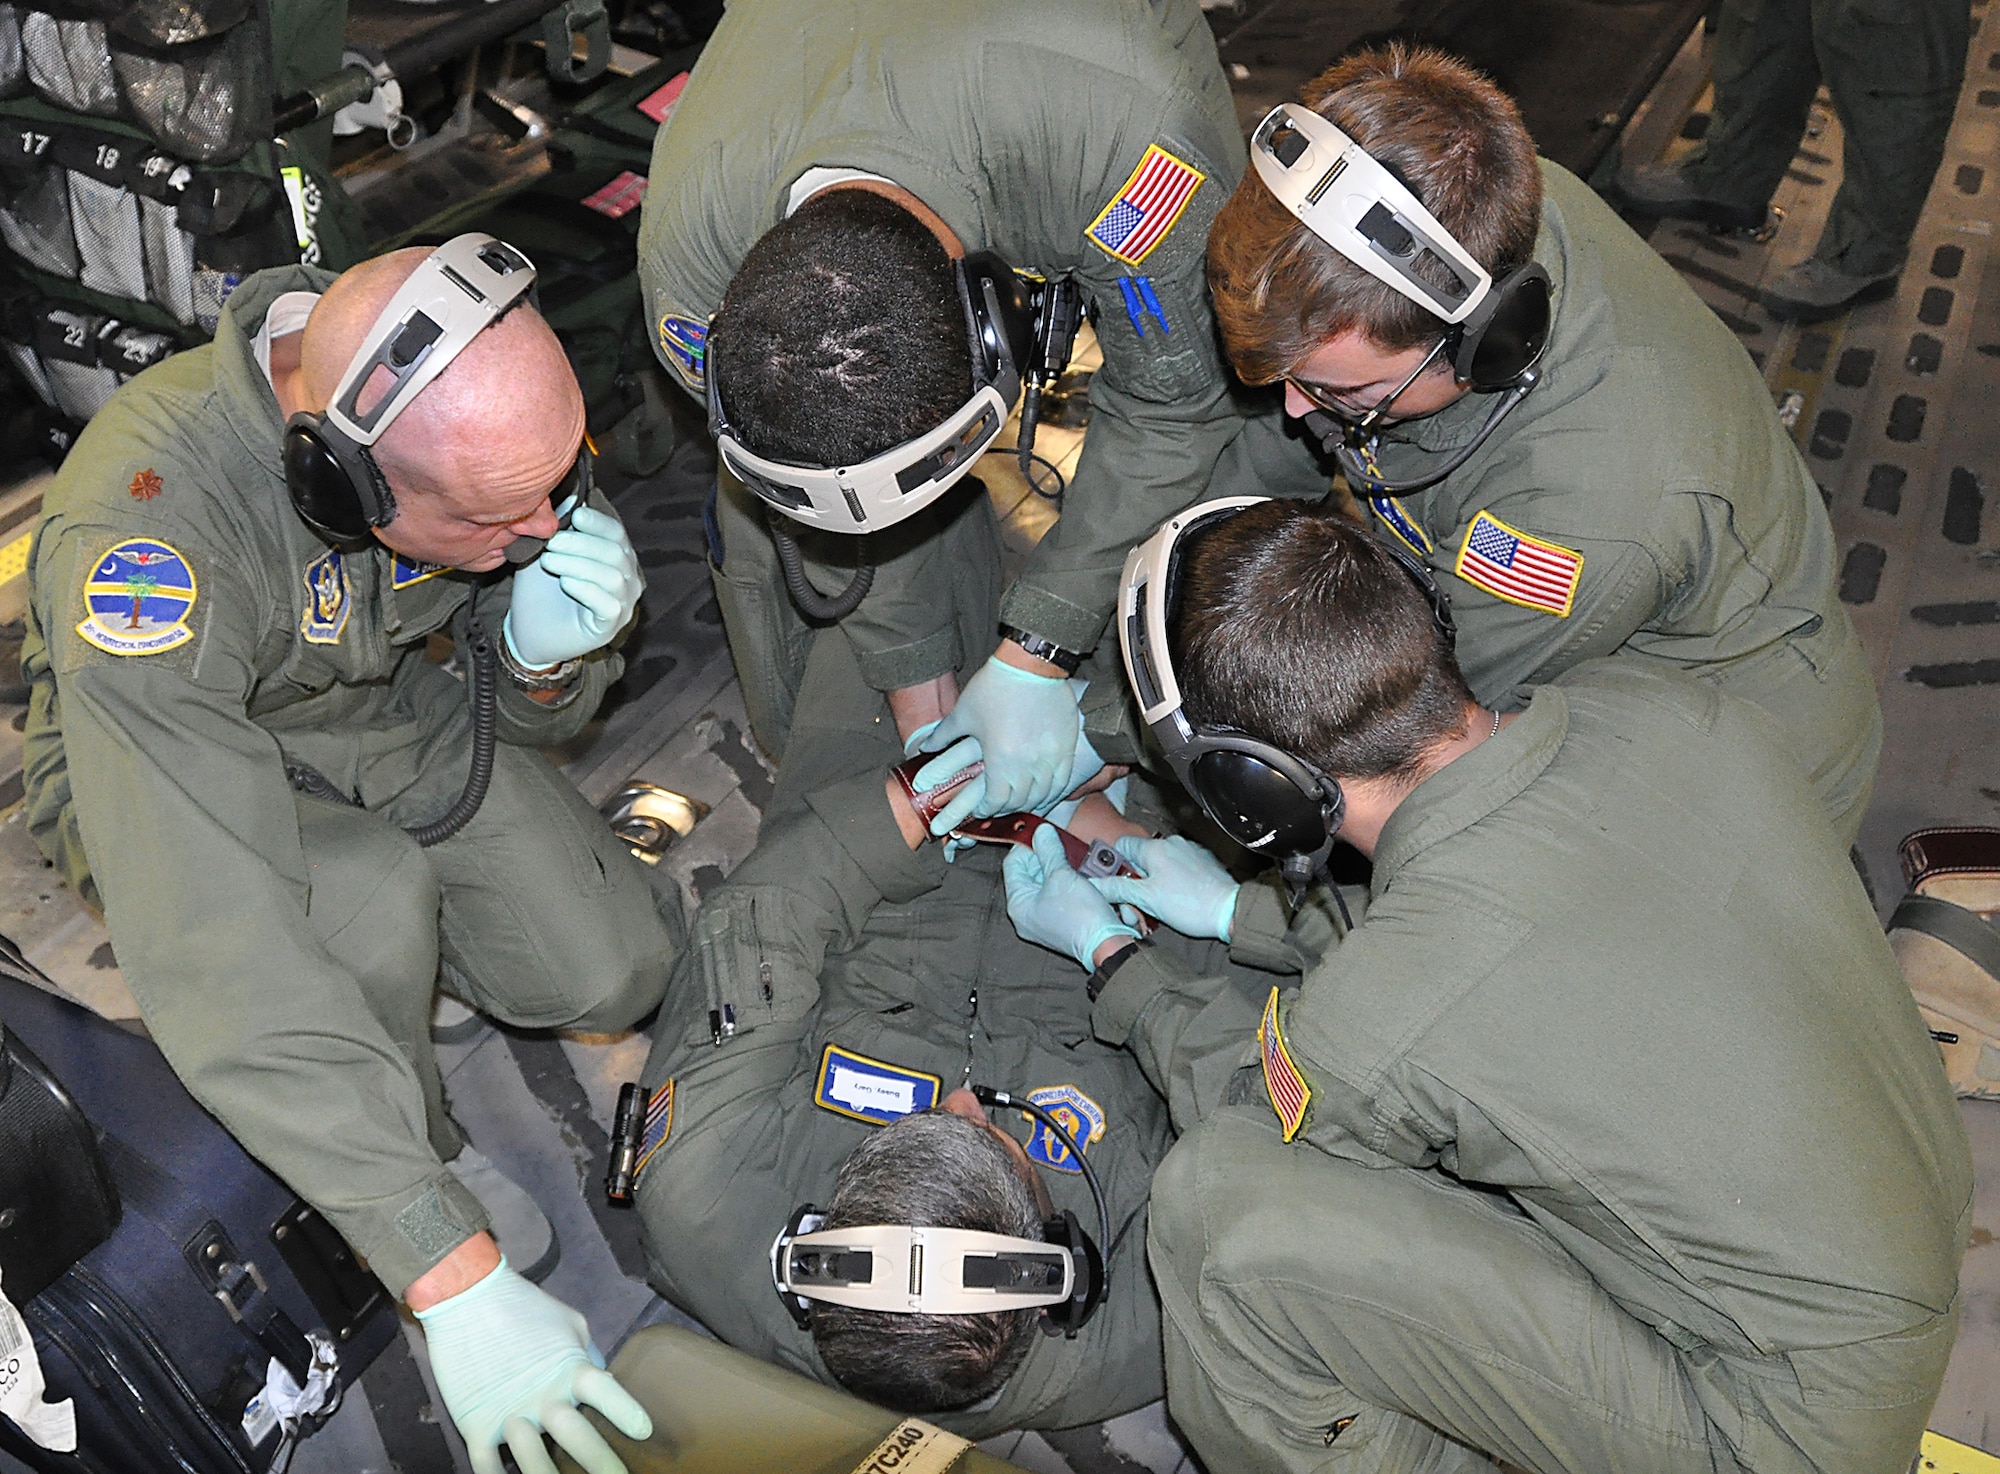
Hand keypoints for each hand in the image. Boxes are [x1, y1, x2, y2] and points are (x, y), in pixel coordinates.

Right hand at [415, 1257, 651, 1473]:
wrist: (466, 1296)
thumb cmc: (524, 1305)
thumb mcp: (569, 1322)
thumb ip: (587, 1353)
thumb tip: (602, 1377)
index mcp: (570, 1368)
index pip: (606, 1393)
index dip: (626, 1412)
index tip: (644, 1432)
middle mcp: (544, 1396)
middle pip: (579, 1438)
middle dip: (601, 1464)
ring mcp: (509, 1413)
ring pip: (534, 1463)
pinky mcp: (476, 1423)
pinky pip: (485, 1466)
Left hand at [504, 505, 642, 666]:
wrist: (528, 632)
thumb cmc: (541, 592)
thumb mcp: (547, 552)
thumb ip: (559, 529)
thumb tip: (568, 498)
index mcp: (615, 559)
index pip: (617, 534)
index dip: (597, 523)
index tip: (574, 518)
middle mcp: (626, 581)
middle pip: (616, 553)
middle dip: (580, 544)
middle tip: (550, 544)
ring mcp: (622, 605)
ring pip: (613, 576)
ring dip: (577, 564)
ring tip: (549, 562)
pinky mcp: (609, 627)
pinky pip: (608, 604)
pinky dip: (585, 589)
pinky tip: (565, 583)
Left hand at [912, 667, 1097, 833]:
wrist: (1032, 664)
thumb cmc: (995, 687)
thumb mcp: (964, 712)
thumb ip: (943, 735)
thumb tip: (923, 748)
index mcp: (1000, 759)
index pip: (995, 800)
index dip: (986, 808)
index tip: (980, 809)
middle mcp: (1028, 764)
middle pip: (1018, 801)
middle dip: (1005, 808)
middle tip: (997, 807)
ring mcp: (1050, 757)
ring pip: (1041, 794)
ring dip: (1028, 802)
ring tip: (1018, 801)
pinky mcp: (1067, 748)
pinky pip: (1061, 781)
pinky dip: (1051, 791)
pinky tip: (1043, 792)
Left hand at [1003, 825, 1138, 970]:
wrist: (1107, 944)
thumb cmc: (1081, 915)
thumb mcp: (1062, 875)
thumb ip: (1049, 850)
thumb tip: (1041, 831)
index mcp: (1018, 904)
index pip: (1013, 865)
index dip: (1028, 845)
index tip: (1044, 833)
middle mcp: (1026, 914)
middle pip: (1029, 874)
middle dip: (1045, 856)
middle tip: (1061, 842)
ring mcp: (1042, 919)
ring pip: (1045, 883)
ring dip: (1058, 867)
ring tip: (1072, 857)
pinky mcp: (1059, 922)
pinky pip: (1057, 894)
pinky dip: (1066, 881)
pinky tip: (1079, 872)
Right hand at [1092, 835, 1238, 942]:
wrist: (1229, 910)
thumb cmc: (1189, 905)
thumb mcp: (1146, 899)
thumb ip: (1117, 888)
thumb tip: (1094, 884)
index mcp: (1155, 848)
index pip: (1122, 845)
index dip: (1116, 866)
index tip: (1117, 886)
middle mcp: (1171, 843)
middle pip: (1140, 859)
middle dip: (1134, 884)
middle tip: (1136, 909)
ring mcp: (1188, 851)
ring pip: (1158, 866)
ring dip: (1152, 886)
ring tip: (1158, 909)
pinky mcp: (1201, 861)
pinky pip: (1177, 868)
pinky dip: (1171, 883)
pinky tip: (1176, 902)